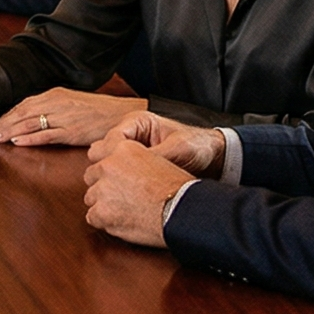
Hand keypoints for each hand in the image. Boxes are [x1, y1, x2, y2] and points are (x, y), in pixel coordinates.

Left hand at [0, 90, 148, 146]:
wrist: (123, 114)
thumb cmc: (98, 111)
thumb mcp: (72, 103)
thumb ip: (52, 108)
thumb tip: (31, 118)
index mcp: (55, 94)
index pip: (23, 105)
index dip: (5, 116)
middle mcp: (56, 103)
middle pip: (22, 113)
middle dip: (2, 124)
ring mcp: (64, 117)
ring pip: (31, 123)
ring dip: (10, 132)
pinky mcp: (73, 131)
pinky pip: (47, 134)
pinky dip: (30, 138)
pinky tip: (17, 142)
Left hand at [83, 139, 195, 247]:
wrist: (182, 211)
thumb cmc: (177, 189)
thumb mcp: (156, 160)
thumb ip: (132, 160)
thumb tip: (116, 167)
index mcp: (122, 148)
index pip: (99, 154)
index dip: (108, 169)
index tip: (117, 178)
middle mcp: (108, 165)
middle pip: (92, 176)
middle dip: (104, 186)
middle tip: (123, 197)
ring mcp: (102, 189)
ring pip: (91, 197)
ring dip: (104, 204)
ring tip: (127, 210)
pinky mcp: (101, 212)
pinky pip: (93, 217)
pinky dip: (105, 221)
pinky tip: (123, 221)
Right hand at [87, 111, 227, 175]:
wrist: (212, 156)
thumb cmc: (197, 147)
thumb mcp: (179, 150)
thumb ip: (157, 156)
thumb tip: (137, 169)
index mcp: (137, 122)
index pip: (111, 139)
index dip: (113, 157)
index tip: (120, 175)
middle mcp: (129, 133)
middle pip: (102, 151)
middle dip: (108, 168)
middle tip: (120, 185)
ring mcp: (129, 149)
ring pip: (105, 163)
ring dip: (113, 176)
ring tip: (125, 189)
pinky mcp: (133, 164)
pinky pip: (116, 172)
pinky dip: (120, 181)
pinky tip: (129, 192)